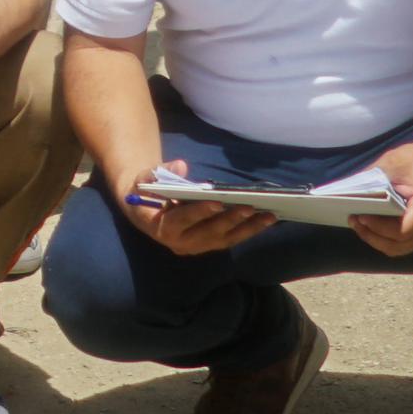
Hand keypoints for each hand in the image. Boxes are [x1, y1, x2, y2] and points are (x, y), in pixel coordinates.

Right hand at [118, 158, 271, 256]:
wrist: (144, 210)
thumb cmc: (145, 192)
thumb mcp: (145, 178)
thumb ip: (159, 172)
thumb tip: (180, 166)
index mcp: (161, 227)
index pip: (182, 220)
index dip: (199, 212)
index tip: (216, 203)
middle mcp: (180, 243)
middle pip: (209, 233)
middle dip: (230, 220)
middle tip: (249, 207)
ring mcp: (196, 247)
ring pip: (225, 239)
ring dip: (247, 228)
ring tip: (268, 216)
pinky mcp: (209, 245)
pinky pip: (231, 239)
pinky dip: (249, 231)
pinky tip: (265, 221)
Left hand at [352, 135, 412, 257]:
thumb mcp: (392, 163)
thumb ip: (371, 180)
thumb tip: (346, 194)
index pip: (400, 231)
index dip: (377, 228)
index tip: (359, 215)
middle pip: (398, 245)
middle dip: (372, 237)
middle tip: (353, 221)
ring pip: (399, 248)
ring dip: (376, 240)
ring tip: (358, 224)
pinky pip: (403, 243)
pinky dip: (385, 239)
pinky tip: (371, 227)